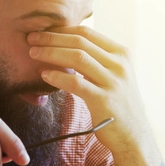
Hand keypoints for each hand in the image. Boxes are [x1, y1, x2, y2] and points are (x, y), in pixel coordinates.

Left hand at [27, 26, 149, 156]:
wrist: (133, 136)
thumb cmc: (117, 104)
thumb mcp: (114, 75)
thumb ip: (97, 60)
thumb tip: (66, 44)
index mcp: (121, 54)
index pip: (87, 32)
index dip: (62, 29)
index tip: (43, 30)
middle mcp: (119, 64)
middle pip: (80, 41)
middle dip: (52, 38)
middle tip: (31, 38)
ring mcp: (113, 82)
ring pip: (77, 57)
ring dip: (51, 53)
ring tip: (33, 53)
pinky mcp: (104, 100)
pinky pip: (76, 82)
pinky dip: (57, 76)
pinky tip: (44, 75)